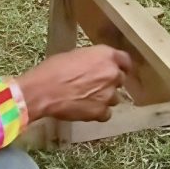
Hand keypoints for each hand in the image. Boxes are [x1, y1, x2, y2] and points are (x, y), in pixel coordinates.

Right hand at [16, 45, 130, 122]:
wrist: (44, 90)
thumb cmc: (55, 68)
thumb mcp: (75, 55)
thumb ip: (92, 60)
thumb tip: (95, 66)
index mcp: (106, 55)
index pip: (125, 60)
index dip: (121, 65)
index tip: (117, 69)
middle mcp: (112, 73)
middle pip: (120, 79)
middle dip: (111, 82)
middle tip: (96, 84)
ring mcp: (109, 94)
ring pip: (115, 98)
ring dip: (105, 98)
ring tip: (88, 98)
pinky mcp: (101, 112)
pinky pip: (106, 113)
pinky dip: (99, 112)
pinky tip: (86, 109)